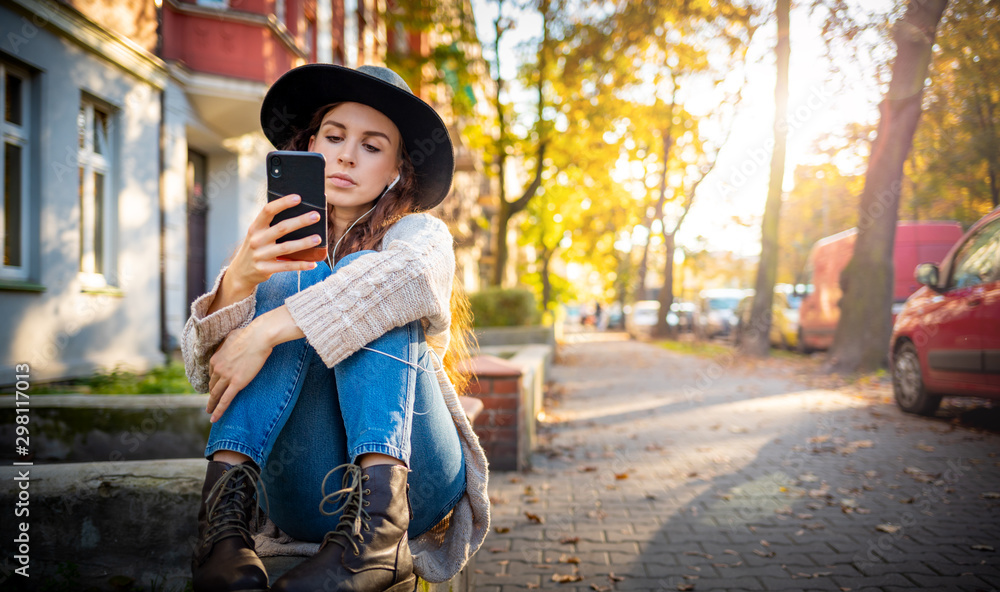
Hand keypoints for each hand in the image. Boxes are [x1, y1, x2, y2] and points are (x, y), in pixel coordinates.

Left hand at [207, 325, 272, 422]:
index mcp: (215, 358)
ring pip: (216, 394)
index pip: (212, 374)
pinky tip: (214, 418)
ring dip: (211, 404)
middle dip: (211, 394)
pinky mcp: (237, 383)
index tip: (215, 387)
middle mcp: (217, 368)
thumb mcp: (230, 337)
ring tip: (210, 412)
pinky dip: (218, 410)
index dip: (213, 381)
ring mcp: (226, 377)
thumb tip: (228, 345)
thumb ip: (225, 345)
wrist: (258, 337)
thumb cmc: (248, 334)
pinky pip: (225, 400)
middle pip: (212, 385)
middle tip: (210, 402)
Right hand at [209, 194, 323, 312]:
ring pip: (286, 247)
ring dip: (304, 243)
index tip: (298, 198)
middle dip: (300, 221)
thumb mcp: (258, 235)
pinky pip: (286, 266)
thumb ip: (272, 225)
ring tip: (318, 238)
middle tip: (316, 216)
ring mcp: (260, 255)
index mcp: (255, 227)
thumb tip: (299, 214)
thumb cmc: (257, 247)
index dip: (283, 203)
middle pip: (281, 228)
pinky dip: (300, 265)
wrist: (241, 272)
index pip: (268, 210)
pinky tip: (313, 263)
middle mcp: (256, 240)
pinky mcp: (264, 269)